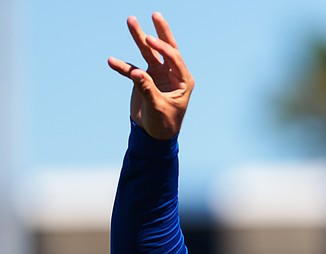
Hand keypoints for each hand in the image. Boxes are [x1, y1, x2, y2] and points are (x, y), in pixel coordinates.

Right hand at [107, 13, 193, 139]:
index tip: (150, 39)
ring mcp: (158, 75)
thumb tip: (137, 73)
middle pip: (166, 48)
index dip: (163, 48)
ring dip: (139, 38)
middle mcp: (172, 75)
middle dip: (160, 31)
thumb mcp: (157, 108)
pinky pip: (132, 69)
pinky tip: (111, 61)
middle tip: (155, 14)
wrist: (155, 135)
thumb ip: (147, 89)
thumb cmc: (164, 124)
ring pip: (148, 53)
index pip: (174, 58)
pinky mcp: (145, 79)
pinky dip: (122, 66)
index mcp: (182, 80)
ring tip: (131, 20)